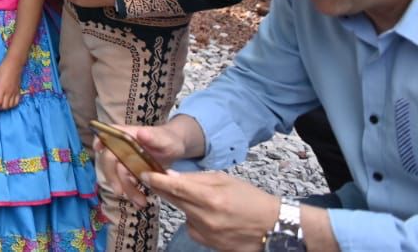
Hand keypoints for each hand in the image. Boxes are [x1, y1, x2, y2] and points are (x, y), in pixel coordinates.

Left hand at [0, 60, 22, 110]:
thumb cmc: (2, 70)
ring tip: (0, 104)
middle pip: (4, 106)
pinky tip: (8, 102)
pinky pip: (17, 102)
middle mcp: (9, 93)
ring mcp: (15, 93)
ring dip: (4, 107)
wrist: (14, 65)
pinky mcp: (19, 92)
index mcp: (2, 89)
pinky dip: (12, 105)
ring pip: (11, 106)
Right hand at [94, 122, 188, 205]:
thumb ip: (154, 137)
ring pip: (119, 174)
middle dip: (113, 176)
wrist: (176, 149)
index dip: (100, 141)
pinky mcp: (132, 169)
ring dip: (126, 189)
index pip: (109, 135)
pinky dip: (132, 192)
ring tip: (140, 203)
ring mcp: (127, 159)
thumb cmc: (169, 139)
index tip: (97, 150)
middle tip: (119, 192)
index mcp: (128, 136)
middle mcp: (123, 147)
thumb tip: (140, 133)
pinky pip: (127, 181)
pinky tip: (140, 201)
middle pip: (110, 160)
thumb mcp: (165, 139)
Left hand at [141, 169, 280, 251]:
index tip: (143, 173)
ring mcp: (208, 235)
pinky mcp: (210, 246)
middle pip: (174, 201)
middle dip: (165, 190)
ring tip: (205, 203)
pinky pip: (192, 229)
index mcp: (211, 198)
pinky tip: (210, 217)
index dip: (156, 180)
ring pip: (183, 215)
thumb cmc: (251, 199)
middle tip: (158, 181)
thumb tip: (171, 176)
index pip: (175, 188)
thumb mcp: (225, 180)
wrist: (274, 227)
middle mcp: (206, 218)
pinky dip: (194, 220)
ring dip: (185, 206)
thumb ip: (196, 179)